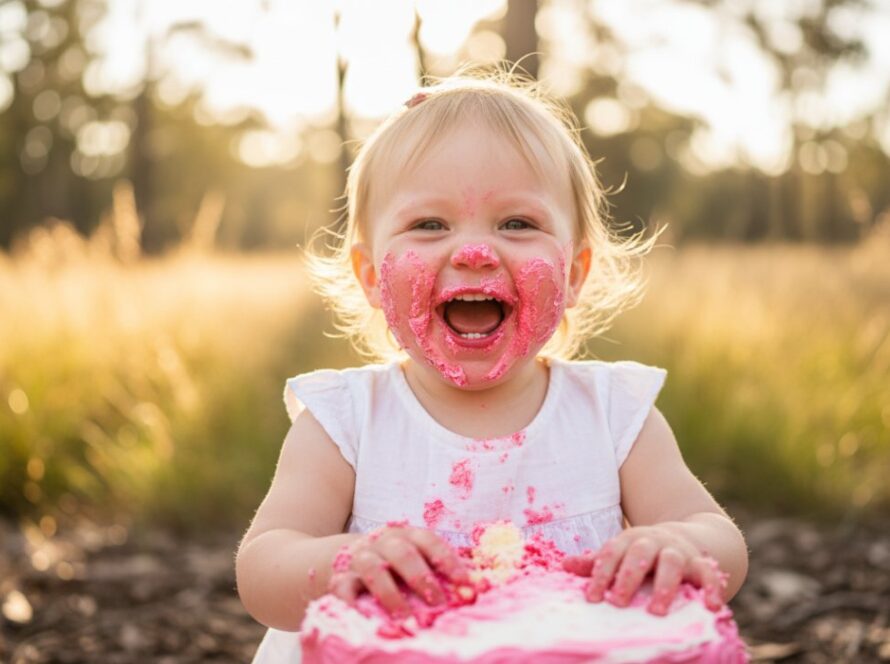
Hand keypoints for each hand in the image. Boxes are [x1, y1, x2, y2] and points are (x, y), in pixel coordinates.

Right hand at [328, 525, 470, 617]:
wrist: (349, 560)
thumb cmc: (394, 563)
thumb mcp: (417, 558)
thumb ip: (442, 569)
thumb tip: (480, 583)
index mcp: (407, 535)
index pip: (429, 541)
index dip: (448, 561)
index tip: (466, 585)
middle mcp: (383, 542)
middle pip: (401, 552)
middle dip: (421, 577)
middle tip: (438, 603)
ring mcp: (359, 558)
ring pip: (373, 570)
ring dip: (391, 596)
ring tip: (406, 621)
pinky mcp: (339, 578)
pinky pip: (343, 589)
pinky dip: (352, 604)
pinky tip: (366, 620)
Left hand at [562, 525, 726, 615]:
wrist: (682, 539)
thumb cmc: (641, 554)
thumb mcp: (619, 553)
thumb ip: (596, 562)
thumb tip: (564, 565)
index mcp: (629, 540)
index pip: (611, 553)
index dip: (600, 574)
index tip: (591, 597)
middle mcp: (654, 542)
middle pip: (639, 554)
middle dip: (628, 577)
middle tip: (617, 602)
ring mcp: (678, 551)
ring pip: (672, 563)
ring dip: (664, 586)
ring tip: (656, 612)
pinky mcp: (700, 563)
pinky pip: (708, 574)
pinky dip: (712, 587)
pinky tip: (712, 606)